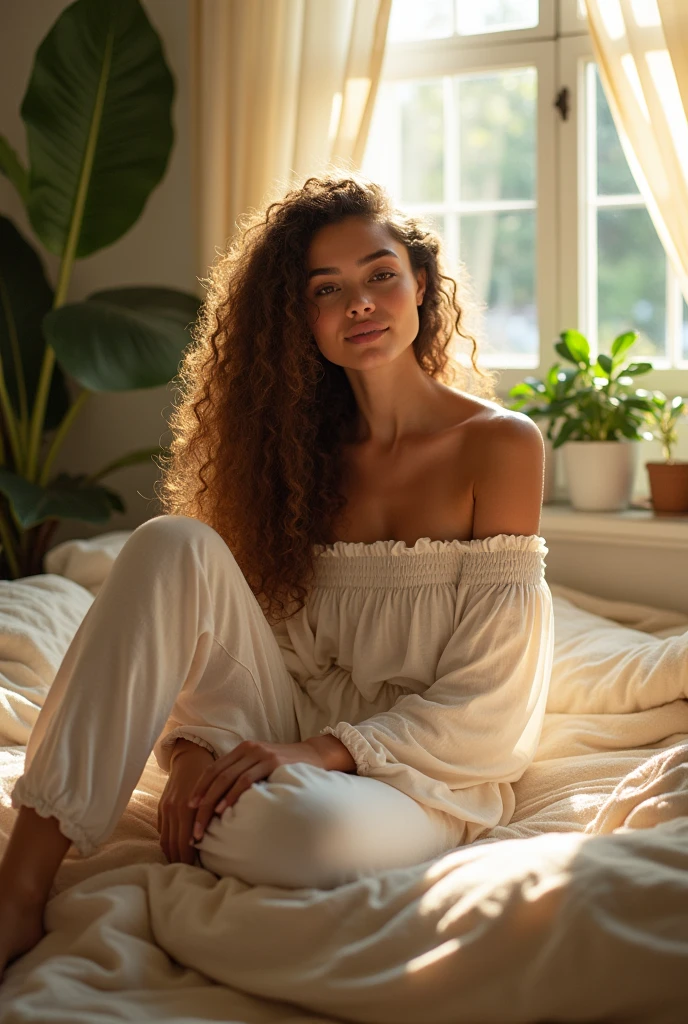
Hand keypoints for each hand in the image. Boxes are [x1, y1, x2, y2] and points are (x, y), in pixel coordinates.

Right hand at [158, 740, 214, 863]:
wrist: (190, 757)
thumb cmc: (211, 776)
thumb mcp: (218, 794)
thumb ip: (216, 815)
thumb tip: (224, 841)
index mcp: (188, 808)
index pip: (186, 844)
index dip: (192, 860)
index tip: (200, 871)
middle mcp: (174, 810)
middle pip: (174, 846)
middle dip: (182, 861)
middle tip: (191, 874)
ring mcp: (166, 809)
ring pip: (165, 842)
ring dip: (173, 855)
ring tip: (183, 866)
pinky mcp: (161, 807)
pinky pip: (162, 832)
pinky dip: (168, 844)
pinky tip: (177, 850)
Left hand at [187, 740, 327, 842]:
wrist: (315, 755)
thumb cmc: (286, 767)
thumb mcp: (261, 767)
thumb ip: (244, 776)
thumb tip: (221, 802)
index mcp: (242, 750)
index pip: (213, 769)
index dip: (198, 788)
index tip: (188, 809)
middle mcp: (248, 749)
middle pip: (215, 776)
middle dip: (201, 801)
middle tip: (193, 826)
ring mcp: (259, 754)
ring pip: (226, 778)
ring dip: (212, 803)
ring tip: (204, 823)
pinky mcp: (271, 762)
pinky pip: (245, 779)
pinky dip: (232, 795)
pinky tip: (224, 809)